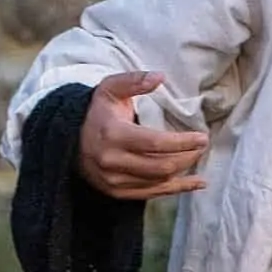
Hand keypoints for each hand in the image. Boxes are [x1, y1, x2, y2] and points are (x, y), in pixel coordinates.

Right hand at [75, 70, 208, 199]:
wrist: (69, 141)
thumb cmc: (97, 112)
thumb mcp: (110, 89)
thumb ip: (134, 81)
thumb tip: (160, 77)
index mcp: (112, 134)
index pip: (155, 143)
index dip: (182, 142)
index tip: (202, 137)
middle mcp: (112, 161)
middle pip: (161, 165)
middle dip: (187, 156)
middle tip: (202, 146)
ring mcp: (113, 180)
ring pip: (159, 181)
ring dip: (184, 171)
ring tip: (196, 157)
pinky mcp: (117, 192)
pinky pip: (153, 194)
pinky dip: (177, 189)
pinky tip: (196, 182)